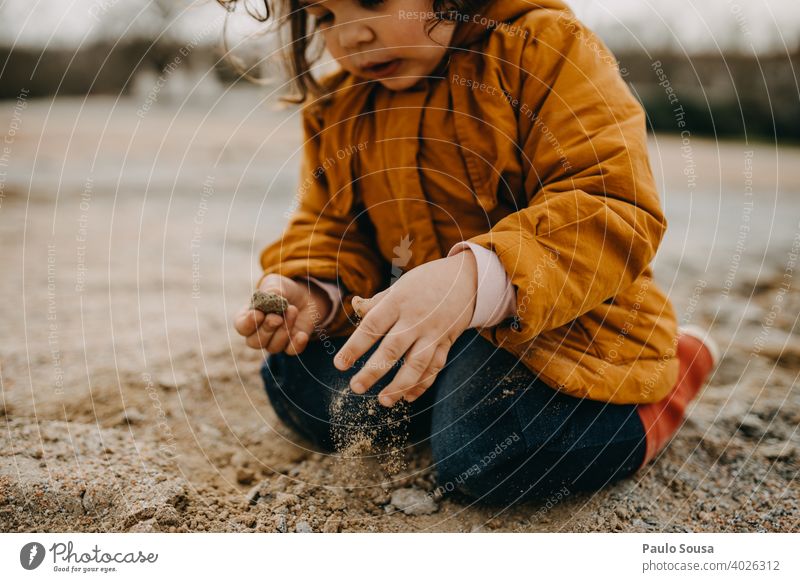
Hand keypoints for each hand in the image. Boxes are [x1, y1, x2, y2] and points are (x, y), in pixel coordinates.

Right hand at [233, 274, 332, 354]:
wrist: (306, 295)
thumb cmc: (284, 289)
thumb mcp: (275, 284)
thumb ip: (270, 291)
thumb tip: (267, 301)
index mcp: (248, 316)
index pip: (241, 326)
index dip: (248, 323)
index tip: (259, 314)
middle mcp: (258, 332)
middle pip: (254, 342)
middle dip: (267, 329)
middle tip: (278, 317)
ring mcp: (274, 341)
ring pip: (273, 347)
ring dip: (284, 330)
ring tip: (293, 310)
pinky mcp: (291, 344)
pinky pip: (291, 351)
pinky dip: (296, 344)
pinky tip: (302, 334)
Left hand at [333, 251, 476, 406]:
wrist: (467, 279)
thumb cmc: (426, 282)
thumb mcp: (400, 286)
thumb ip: (378, 302)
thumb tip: (355, 306)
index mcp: (398, 302)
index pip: (372, 326)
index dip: (355, 347)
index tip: (339, 365)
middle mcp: (416, 319)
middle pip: (392, 349)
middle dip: (373, 371)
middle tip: (356, 387)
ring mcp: (434, 332)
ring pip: (417, 363)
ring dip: (400, 385)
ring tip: (384, 401)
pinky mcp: (447, 342)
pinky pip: (435, 367)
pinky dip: (422, 384)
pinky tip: (408, 397)